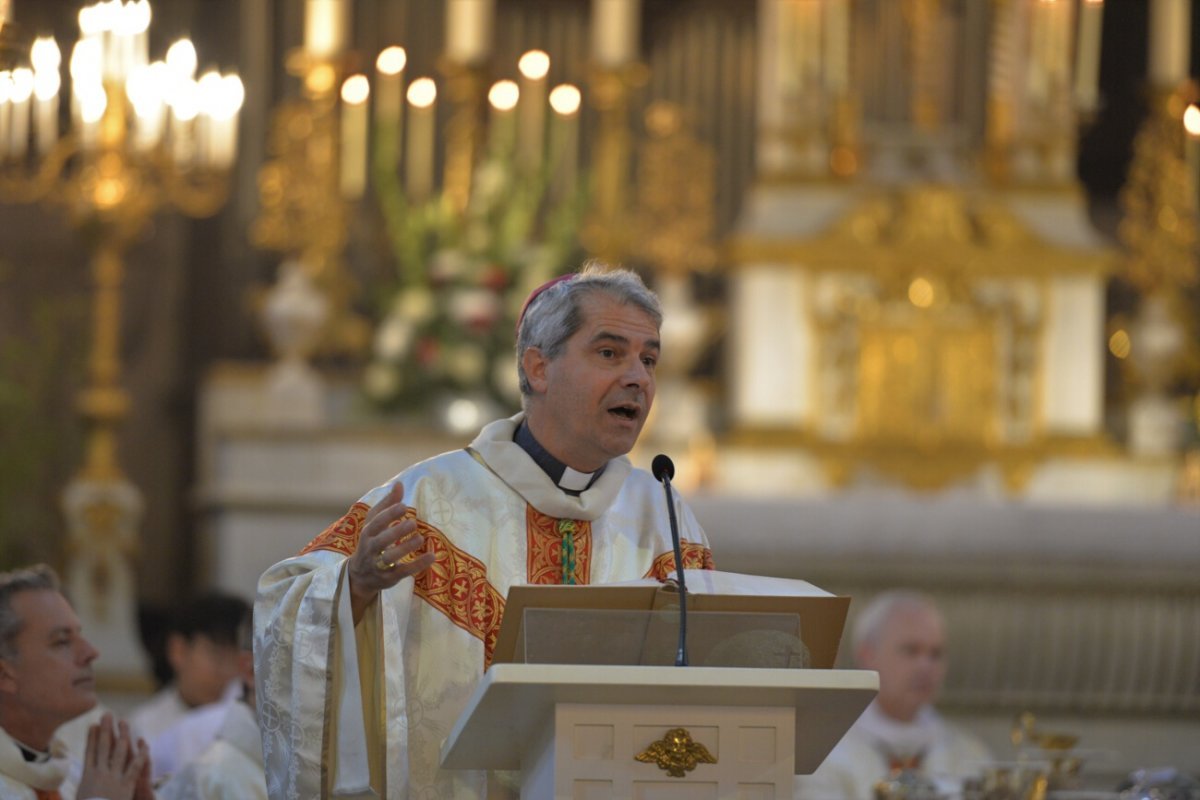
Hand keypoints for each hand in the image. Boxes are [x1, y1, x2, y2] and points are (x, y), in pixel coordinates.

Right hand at [76, 714, 150, 799]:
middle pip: (102, 747)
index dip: (91, 739)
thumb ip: (85, 789)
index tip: (93, 725)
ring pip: (118, 752)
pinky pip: (135, 766)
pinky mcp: (125, 785)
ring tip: (123, 720)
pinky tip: (144, 743)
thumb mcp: (82, 797)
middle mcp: (99, 774)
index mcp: (87, 778)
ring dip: (121, 734)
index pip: (89, 753)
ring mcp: (112, 778)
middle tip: (107, 714)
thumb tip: (85, 784)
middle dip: (105, 729)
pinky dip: (140, 754)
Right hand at [347, 482, 435, 622]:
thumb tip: (399, 484)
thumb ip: (387, 504)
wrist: (359, 575)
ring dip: (405, 548)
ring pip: (390, 557)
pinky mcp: (389, 578)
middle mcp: (370, 549)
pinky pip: (403, 571)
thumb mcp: (374, 523)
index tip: (404, 506)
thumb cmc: (371, 541)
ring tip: (420, 538)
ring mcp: (378, 565)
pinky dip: (417, 565)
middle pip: (381, 540)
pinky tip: (432, 556)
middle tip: (413, 523)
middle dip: (396, 532)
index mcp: (368, 532)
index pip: (376, 522)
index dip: (389, 514)